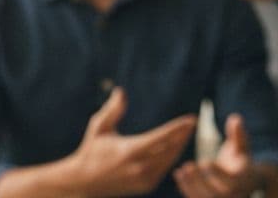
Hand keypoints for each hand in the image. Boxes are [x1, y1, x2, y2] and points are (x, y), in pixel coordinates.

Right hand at [65, 88, 196, 196]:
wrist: (84, 182)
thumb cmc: (91, 150)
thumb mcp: (99, 127)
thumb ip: (112, 110)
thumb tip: (121, 91)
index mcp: (129, 150)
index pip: (161, 137)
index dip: (178, 128)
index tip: (191, 119)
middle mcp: (139, 167)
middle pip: (170, 149)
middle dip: (183, 135)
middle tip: (194, 123)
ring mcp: (143, 179)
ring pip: (170, 160)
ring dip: (180, 146)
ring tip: (187, 133)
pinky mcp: (146, 186)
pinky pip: (164, 169)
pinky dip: (171, 158)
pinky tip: (176, 147)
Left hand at [173, 114, 265, 197]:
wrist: (246, 180)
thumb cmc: (241, 159)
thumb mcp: (242, 146)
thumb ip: (239, 134)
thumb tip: (235, 118)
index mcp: (244, 180)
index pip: (233, 182)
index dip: (218, 173)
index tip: (205, 162)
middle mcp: (236, 194)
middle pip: (218, 194)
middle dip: (201, 181)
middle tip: (187, 166)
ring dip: (191, 187)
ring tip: (180, 171)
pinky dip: (187, 190)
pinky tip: (178, 175)